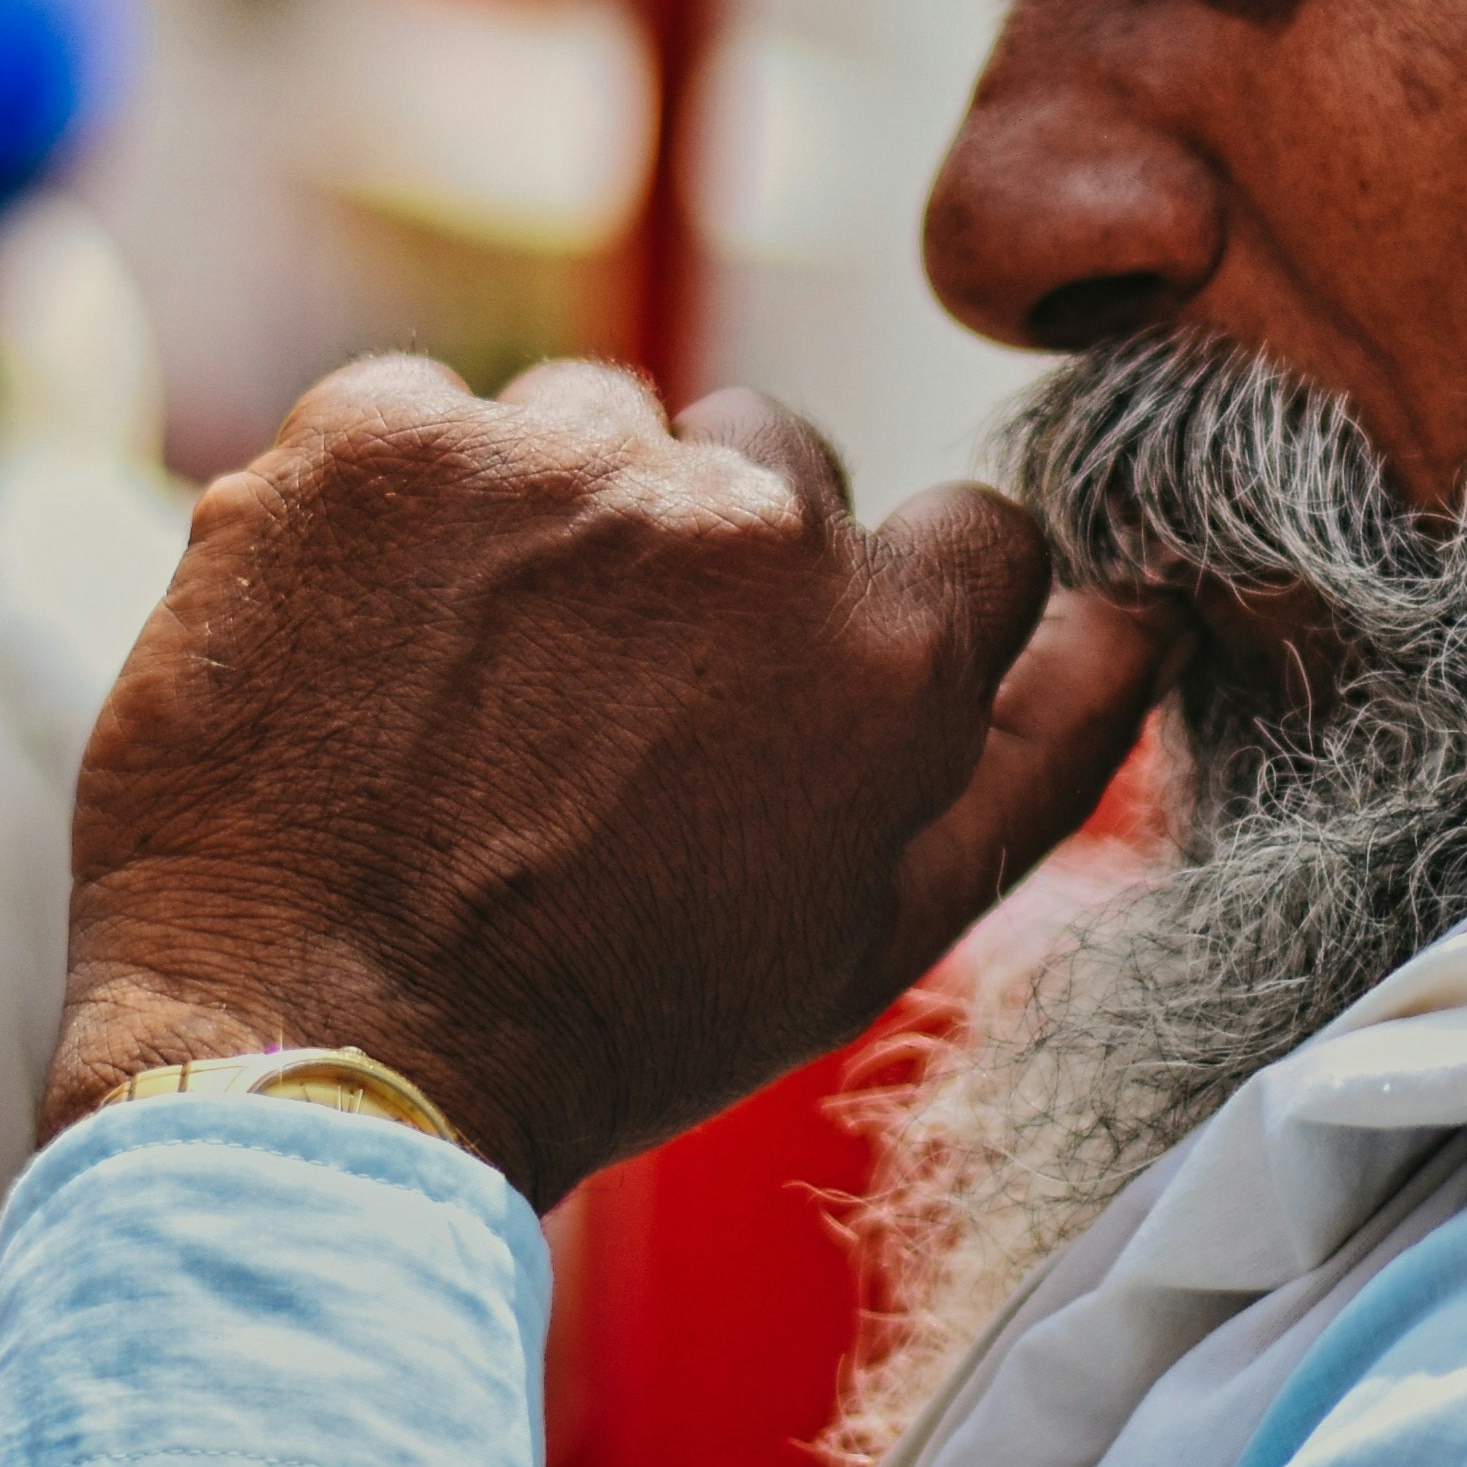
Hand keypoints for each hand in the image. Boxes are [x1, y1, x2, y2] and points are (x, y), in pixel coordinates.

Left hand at [52, 358, 1177, 1200]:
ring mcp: (550, 461)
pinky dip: (388, 516)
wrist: (316, 1049)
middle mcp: (742, 520)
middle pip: (765, 455)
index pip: (965, 527)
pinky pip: (421, 418)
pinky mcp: (380, 435)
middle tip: (592, 715)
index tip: (770, 687)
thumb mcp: (879, 929)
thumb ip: (1044, 752)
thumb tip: (1151, 607)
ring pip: (586, 425)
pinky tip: (360, 650)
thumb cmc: (611, 1016)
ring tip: (462, 693)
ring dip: (541, 523)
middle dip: (698, 559)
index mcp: (889, 643)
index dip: (865, 608)